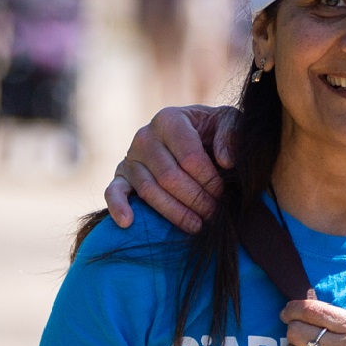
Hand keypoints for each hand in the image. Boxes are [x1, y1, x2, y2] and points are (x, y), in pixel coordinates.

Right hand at [104, 105, 237, 232]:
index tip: (223, 194)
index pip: (190, 158)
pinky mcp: (122, 175)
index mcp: (170, 119)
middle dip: (196, 200)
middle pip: (170, 177)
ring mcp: (130, 156)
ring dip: (175, 212)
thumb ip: (232, 135)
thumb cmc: (214, 131)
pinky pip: (113, 191)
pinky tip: (128, 223)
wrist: (195, 135)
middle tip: (214, 213)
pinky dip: (118, 207)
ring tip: (197, 225)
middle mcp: (145, 136)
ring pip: (149, 191)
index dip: (209, 180)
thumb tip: (226, 161)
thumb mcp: (229, 123)